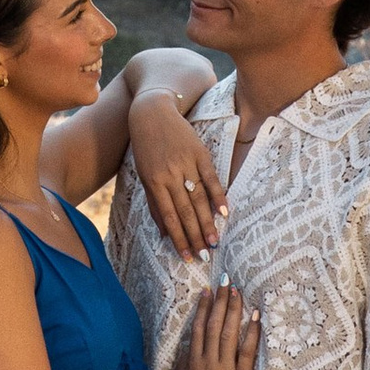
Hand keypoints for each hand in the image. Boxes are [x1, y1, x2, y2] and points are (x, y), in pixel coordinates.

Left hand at [130, 87, 226, 260]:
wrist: (152, 112)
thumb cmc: (146, 147)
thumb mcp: (144, 174)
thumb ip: (154, 203)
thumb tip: (163, 233)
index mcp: (154, 182)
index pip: (169, 216)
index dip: (178, 238)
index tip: (187, 257)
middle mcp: (170, 174)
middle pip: (186, 211)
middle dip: (195, 236)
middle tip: (206, 256)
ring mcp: (186, 163)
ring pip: (199, 198)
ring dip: (208, 221)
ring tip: (215, 240)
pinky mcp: (199, 152)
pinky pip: (211, 177)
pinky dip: (219, 195)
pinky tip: (225, 211)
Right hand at [171, 282, 258, 369]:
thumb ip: (186, 364)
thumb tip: (190, 346)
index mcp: (193, 361)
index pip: (199, 327)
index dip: (203, 307)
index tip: (207, 290)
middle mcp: (208, 360)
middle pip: (214, 324)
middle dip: (221, 300)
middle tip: (226, 281)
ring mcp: (225, 368)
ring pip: (229, 332)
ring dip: (233, 310)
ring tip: (238, 291)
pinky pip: (247, 351)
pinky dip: (251, 332)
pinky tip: (255, 317)